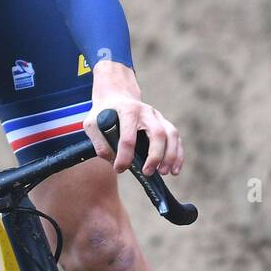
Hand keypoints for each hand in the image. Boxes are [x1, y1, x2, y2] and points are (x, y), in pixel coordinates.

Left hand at [83, 61, 183, 176]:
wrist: (117, 97)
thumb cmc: (104, 113)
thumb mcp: (92, 123)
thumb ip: (98, 141)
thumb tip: (110, 158)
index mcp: (127, 111)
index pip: (128, 137)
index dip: (124, 156)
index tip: (119, 169)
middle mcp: (146, 111)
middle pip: (157, 133)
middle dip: (155, 156)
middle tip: (148, 172)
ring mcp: (157, 116)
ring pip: (171, 134)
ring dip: (171, 156)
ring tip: (164, 172)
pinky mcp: (164, 123)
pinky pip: (176, 138)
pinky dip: (178, 154)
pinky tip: (175, 169)